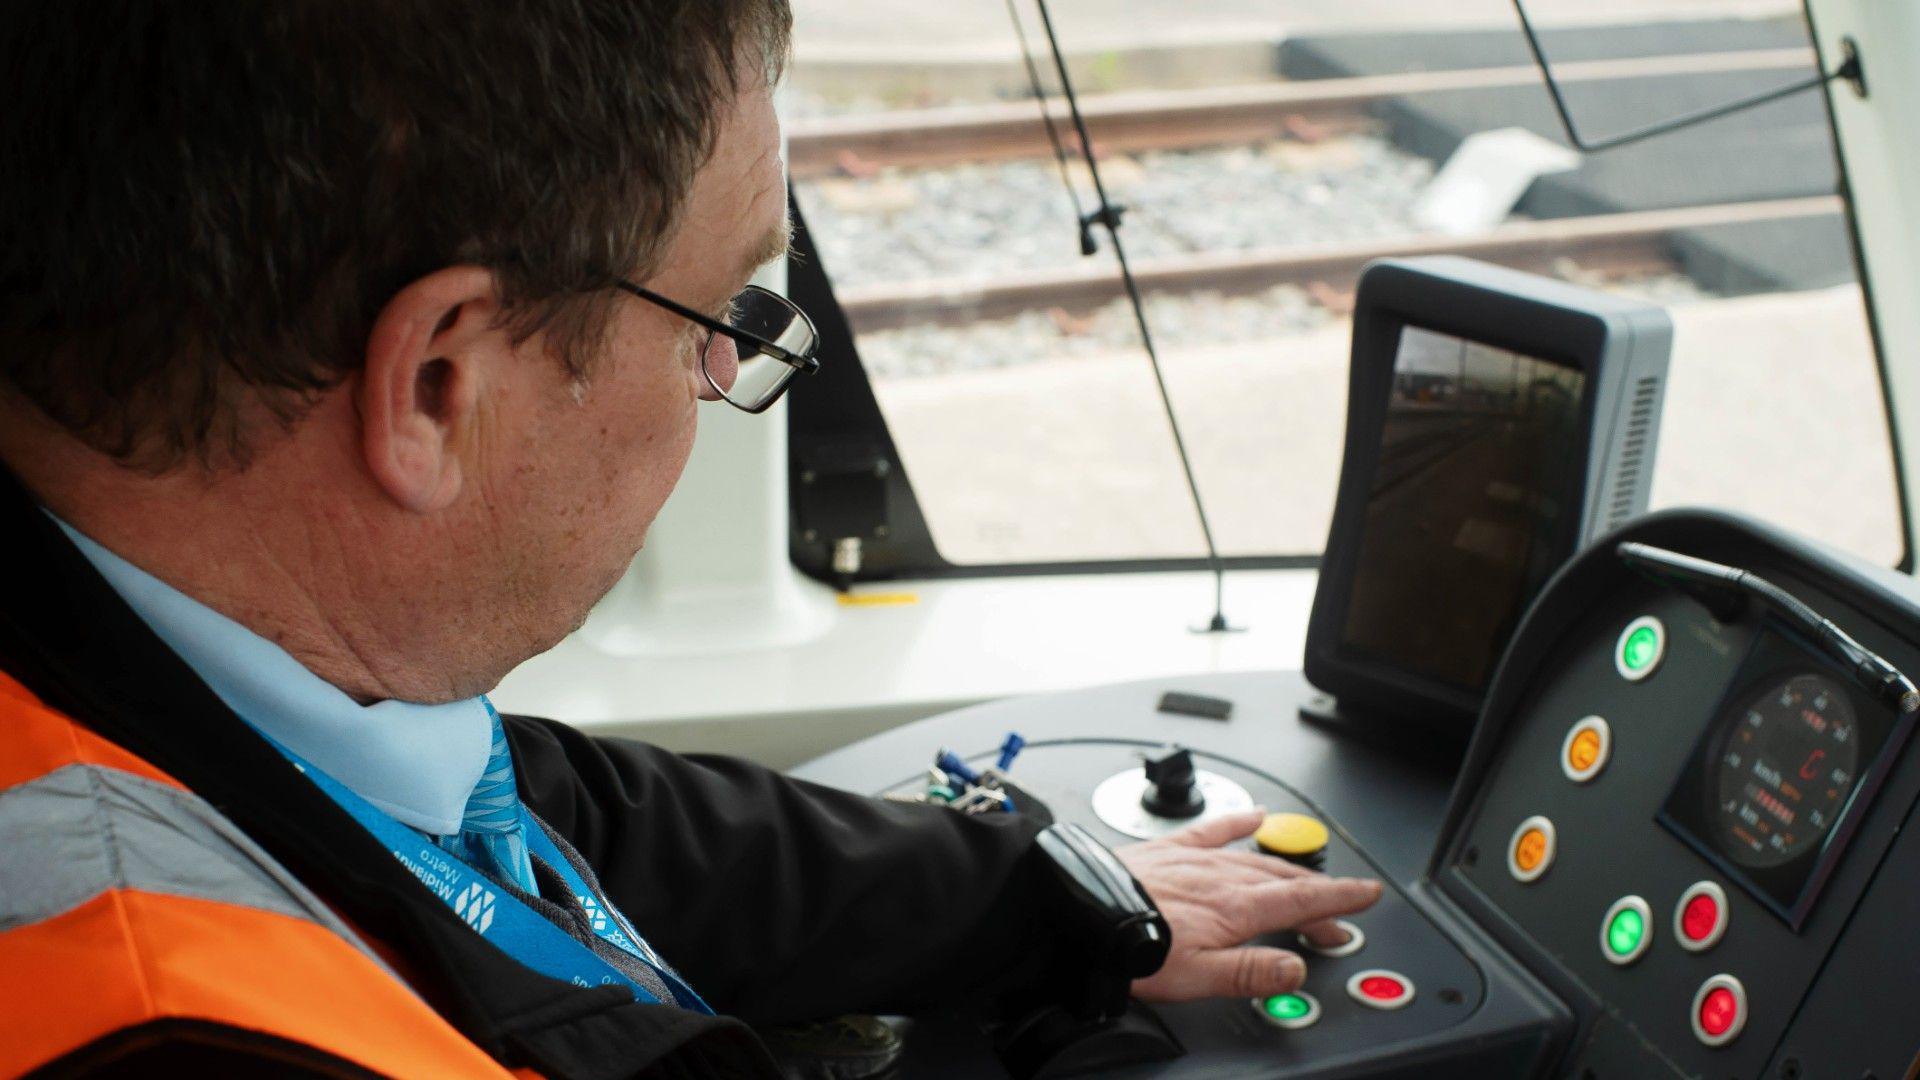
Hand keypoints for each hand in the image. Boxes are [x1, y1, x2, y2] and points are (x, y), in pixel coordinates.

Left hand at [1115, 809, 1382, 1002]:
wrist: (1079, 912)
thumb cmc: (1130, 947)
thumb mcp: (1198, 976)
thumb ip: (1251, 971)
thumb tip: (1294, 970)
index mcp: (1235, 909)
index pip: (1302, 902)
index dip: (1339, 900)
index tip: (1366, 897)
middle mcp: (1221, 877)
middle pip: (1285, 882)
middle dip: (1319, 895)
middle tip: (1340, 913)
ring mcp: (1196, 859)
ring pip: (1256, 858)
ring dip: (1287, 868)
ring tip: (1308, 876)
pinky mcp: (1170, 849)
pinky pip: (1213, 827)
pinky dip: (1237, 821)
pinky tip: (1253, 815)